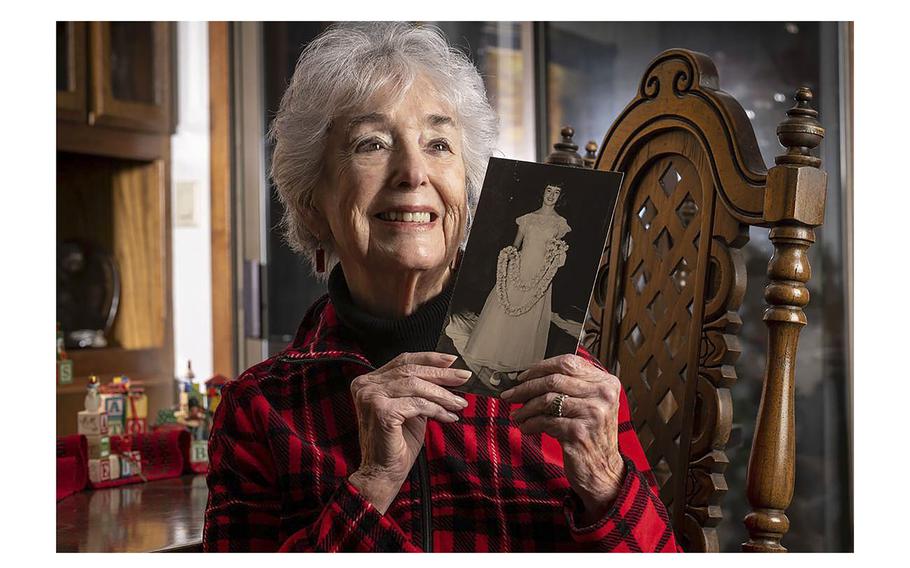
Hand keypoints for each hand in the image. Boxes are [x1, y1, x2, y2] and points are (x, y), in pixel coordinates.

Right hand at [348, 352, 470, 512]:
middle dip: (441, 374)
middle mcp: (366, 385)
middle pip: (411, 370)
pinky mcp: (382, 411)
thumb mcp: (410, 409)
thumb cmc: (396, 443)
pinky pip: (417, 405)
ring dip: (442, 395)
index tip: (451, 360)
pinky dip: (436, 409)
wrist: (382, 473)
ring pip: (416, 386)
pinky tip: (448, 416)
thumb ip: (420, 390)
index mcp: (370, 382)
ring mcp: (371, 397)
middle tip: (463, 377)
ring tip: (459, 402)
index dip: (429, 358)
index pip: (403, 361)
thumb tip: (448, 374)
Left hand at [501, 354, 624, 523]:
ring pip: (547, 400)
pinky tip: (526, 428)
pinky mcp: (579, 433)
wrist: (603, 470)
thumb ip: (571, 387)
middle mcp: (603, 395)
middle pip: (554, 380)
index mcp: (606, 383)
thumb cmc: (591, 434)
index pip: (568, 363)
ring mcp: (593, 414)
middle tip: (510, 394)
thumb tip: (531, 376)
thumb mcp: (590, 405)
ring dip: (526, 408)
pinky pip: (546, 421)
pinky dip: (531, 424)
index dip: (541, 368)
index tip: (523, 376)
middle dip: (526, 387)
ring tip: (517, 415)